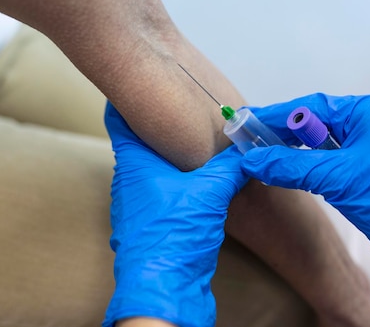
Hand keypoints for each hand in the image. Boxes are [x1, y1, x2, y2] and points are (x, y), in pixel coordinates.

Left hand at [103, 103, 247, 326]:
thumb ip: (231, 165)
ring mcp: (133, 205)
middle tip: (175, 108)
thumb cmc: (174, 237)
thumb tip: (250, 147)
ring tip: (188, 144)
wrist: (163, 290)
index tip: (137, 79)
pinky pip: (155, 192)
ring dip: (164, 156)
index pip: (119, 118)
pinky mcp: (145, 224)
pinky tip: (192, 185)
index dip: (126, 96)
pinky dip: (170, 182)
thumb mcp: (211, 193)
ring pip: (146, 169)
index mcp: (133, 164)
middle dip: (154, 125)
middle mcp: (127, 181)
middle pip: (135, 141)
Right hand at [241, 93, 369, 305]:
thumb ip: (292, 165)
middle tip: (249, 140)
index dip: (276, 115)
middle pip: (313, 122)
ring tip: (261, 154)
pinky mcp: (363, 167)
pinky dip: (305, 164)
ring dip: (292, 149)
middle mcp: (367, 122)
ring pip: (318, 143)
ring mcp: (366, 145)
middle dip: (282, 132)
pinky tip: (286, 169)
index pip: (311, 108)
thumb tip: (253, 159)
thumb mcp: (337, 178)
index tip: (247, 120)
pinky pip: (327, 159)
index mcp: (366, 113)